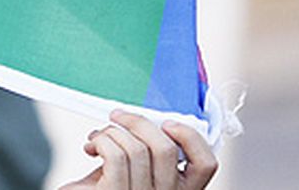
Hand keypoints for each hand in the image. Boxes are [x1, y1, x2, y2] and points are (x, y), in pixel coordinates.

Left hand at [59, 109, 217, 189]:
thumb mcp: (135, 168)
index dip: (191, 137)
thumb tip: (149, 117)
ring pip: (137, 149)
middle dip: (139, 123)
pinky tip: (92, 146)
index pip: (206, 165)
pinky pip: (115, 156)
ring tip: (99, 137)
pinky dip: (100, 141)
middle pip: (166, 149)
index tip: (167, 123)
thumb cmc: (104, 185)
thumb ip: (149, 150)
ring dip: (112, 132)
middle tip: (119, 117)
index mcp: (177, 189)